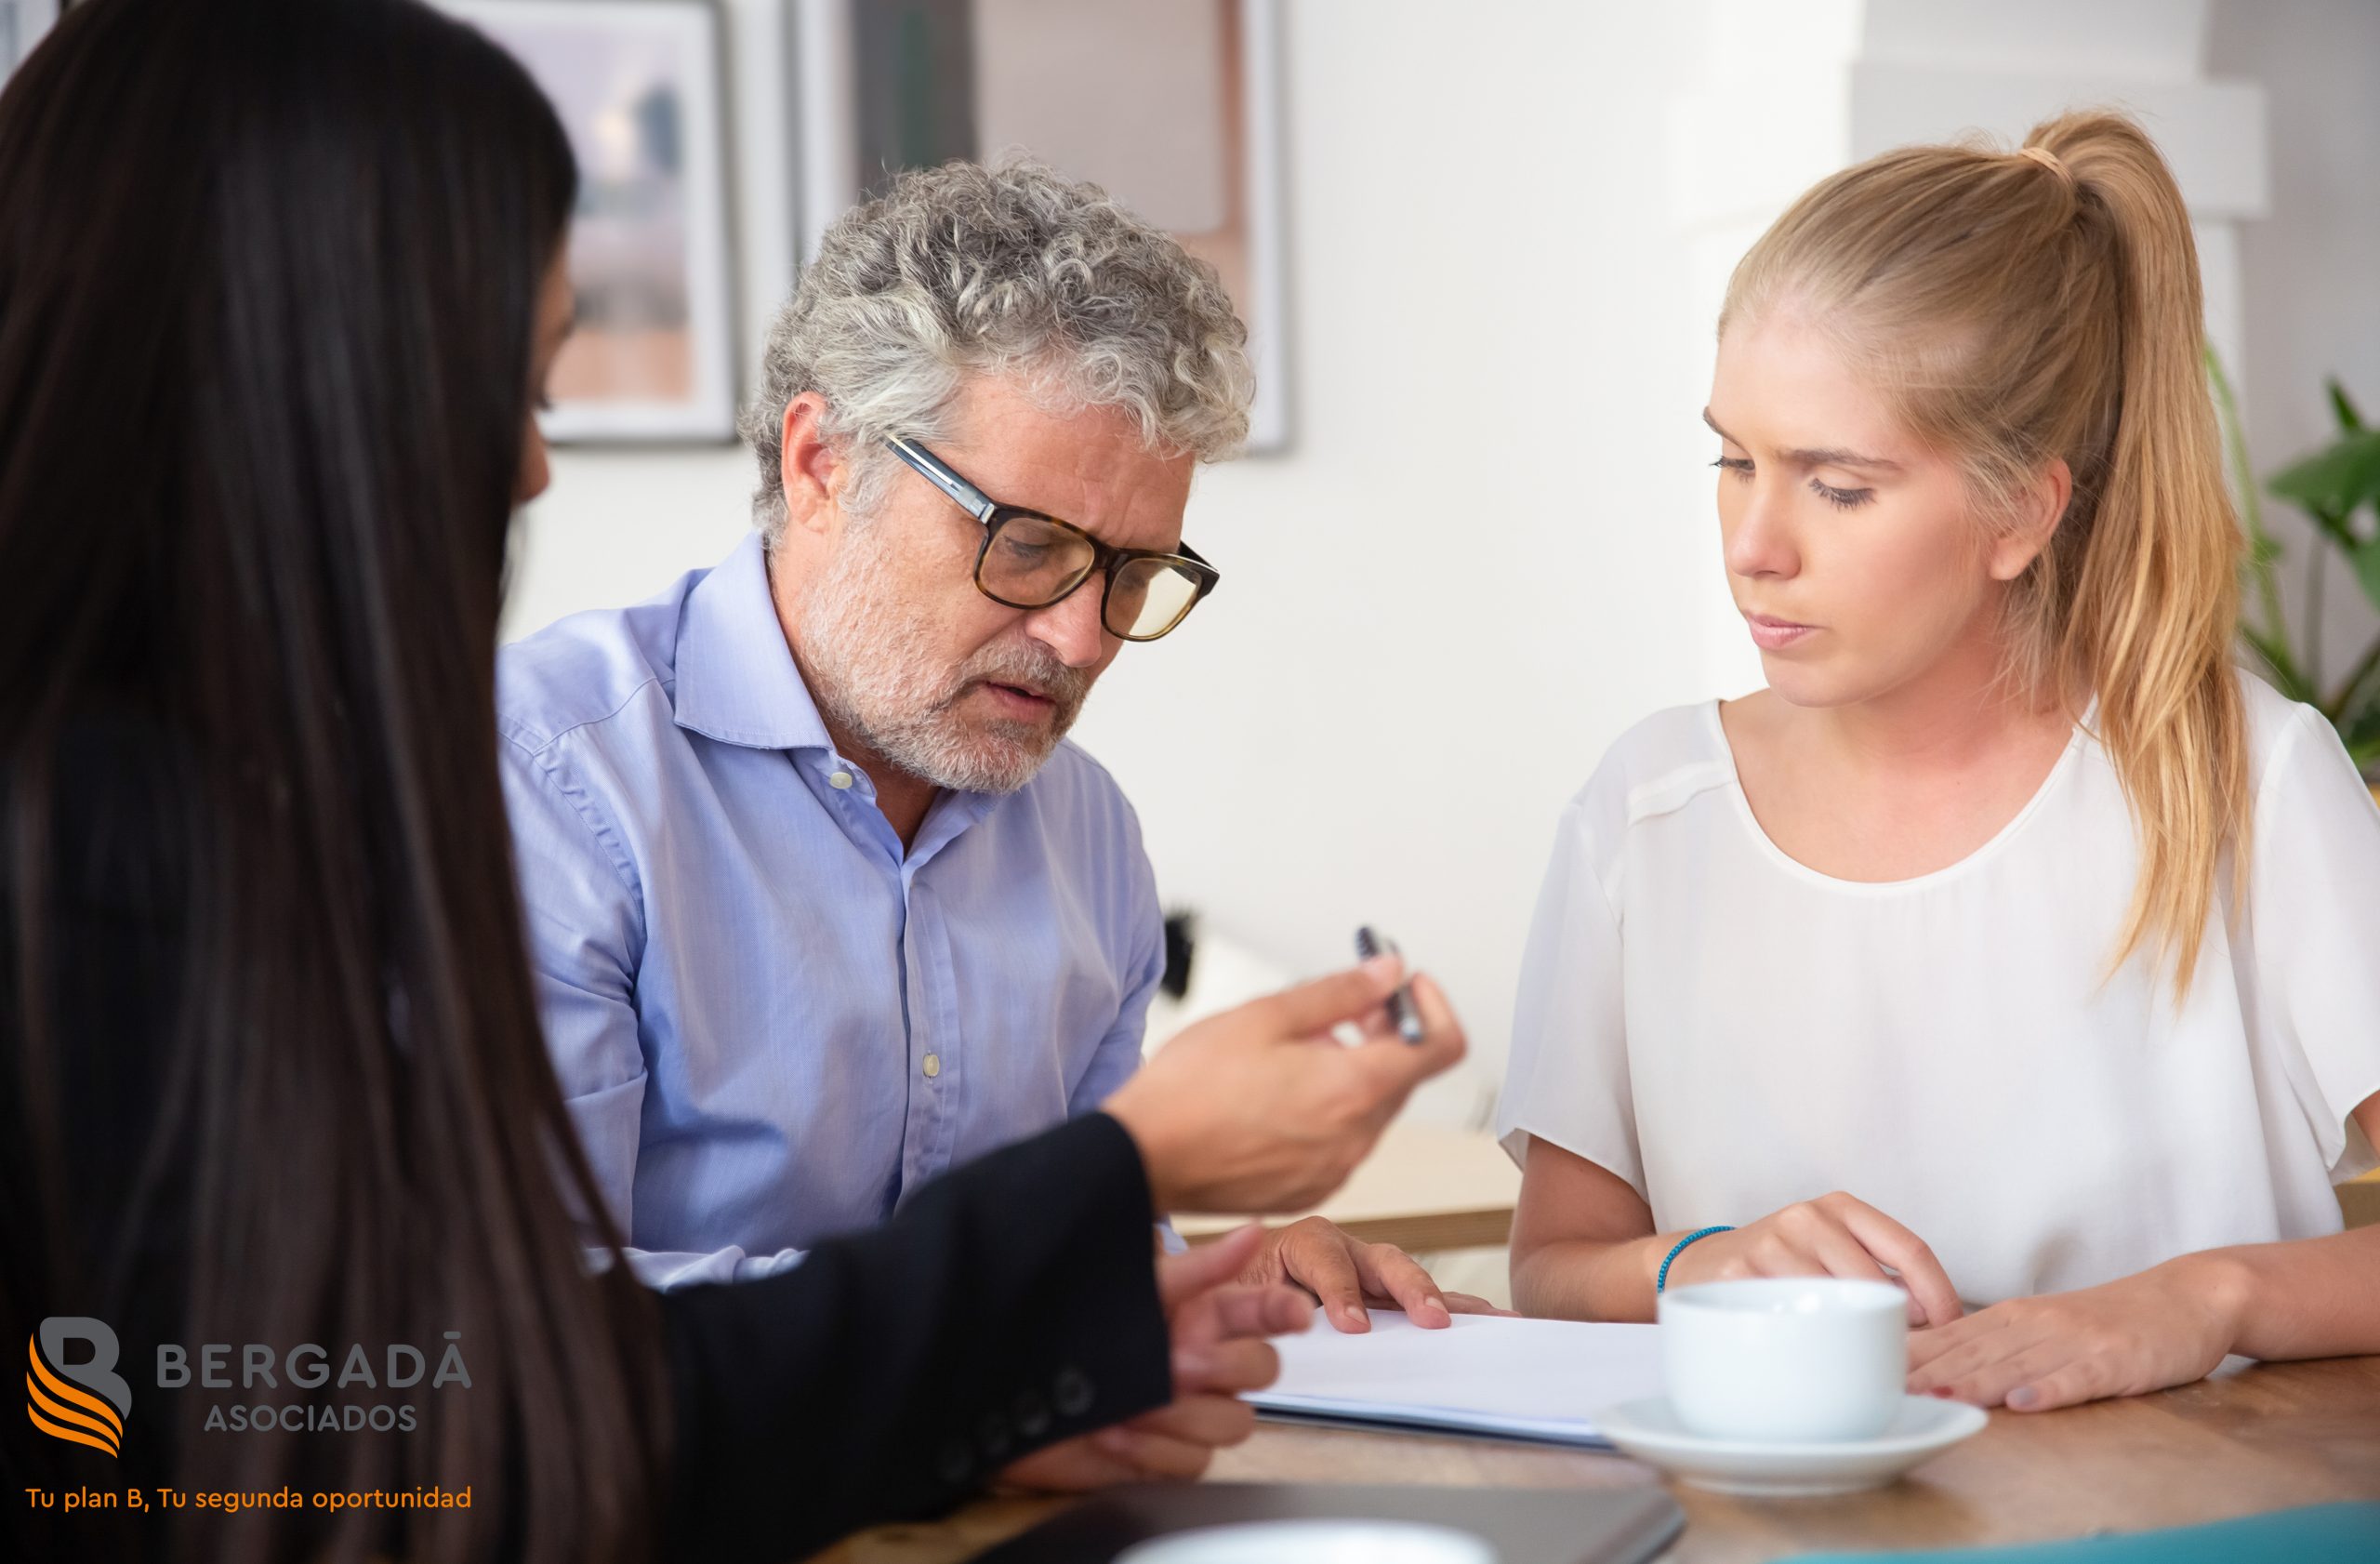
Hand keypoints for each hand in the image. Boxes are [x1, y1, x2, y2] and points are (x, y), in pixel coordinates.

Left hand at [997, 1225, 1311, 1490]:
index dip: (1284, 1309)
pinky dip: (1154, 1449)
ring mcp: (1187, 1410)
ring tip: (1135, 1401)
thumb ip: (1198, 1269)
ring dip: (1183, 1414)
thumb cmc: (1070, 1332)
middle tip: (1177, 1363)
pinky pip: (1192, 1462)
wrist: (1013, 1397)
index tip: (1294, 1310)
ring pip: (1232, 1422)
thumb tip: (1250, 1232)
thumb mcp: (1136, 1292)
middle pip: (1261, 1371)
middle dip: (1223, 1367)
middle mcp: (1201, 1362)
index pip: (1262, 1311)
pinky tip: (1119, 1431)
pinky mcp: (1166, 1454)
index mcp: (1200, 1316)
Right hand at [1103, 956, 1464, 1214]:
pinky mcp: (1309, 1189)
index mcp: (1352, 1090)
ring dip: (1352, 1071)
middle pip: (1403, 1076)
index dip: (1432, 1007)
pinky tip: (1280, 1092)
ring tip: (1294, 1050)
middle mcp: (1354, 1138)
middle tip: (1342, 1006)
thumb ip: (1339, 993)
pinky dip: (1328, 1110)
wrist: (1142, 1159)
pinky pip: (1340, 1141)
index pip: (1440, 1047)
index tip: (1407, 987)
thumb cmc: (1190, 1089)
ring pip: (1369, 1109)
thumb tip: (1388, 973)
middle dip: (1384, 1034)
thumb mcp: (1265, 1016)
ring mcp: (1334, 1171)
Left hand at [1246, 1216, 1512, 1333]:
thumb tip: (1282, 1317)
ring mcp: (1368, 1272)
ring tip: (1488, 1319)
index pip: (1326, 1259)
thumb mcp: (1227, 1296)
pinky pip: (1420, 1302)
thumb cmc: (1228, 1294)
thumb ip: (1253, 1302)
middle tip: (1430, 1319)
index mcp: (1301, 1242)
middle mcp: (1343, 1250)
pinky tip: (1489, 1322)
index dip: (1340, 1292)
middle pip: (1383, 1260)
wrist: (1225, 1292)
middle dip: (1410, 1288)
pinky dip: (1454, 1310)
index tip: (1354, 1327)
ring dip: (1446, 1300)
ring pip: (1411, 1279)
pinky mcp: (1383, 1297)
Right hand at [1662, 1192, 1963, 1328]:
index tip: (1951, 1331)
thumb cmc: (1782, 1267)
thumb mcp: (1830, 1250)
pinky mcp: (1739, 1273)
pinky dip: (1809, 1342)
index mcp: (1841, 1207)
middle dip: (1894, 1327)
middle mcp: (1808, 1217)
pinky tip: (1806, 1349)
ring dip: (1850, 1338)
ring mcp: (1771, 1244)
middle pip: (1875, 1284)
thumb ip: (1878, 1271)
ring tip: (1849, 1355)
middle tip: (1896, 1357)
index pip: (1910, 1249)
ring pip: (1835, 1305)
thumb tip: (1934, 1318)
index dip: (1940, 1296)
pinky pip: (1792, 1319)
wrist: (1699, 1264)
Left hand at [1906, 1257, 2245, 1410]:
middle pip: (1972, 1350)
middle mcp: (2036, 1323)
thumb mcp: (2043, 1327)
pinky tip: (2023, 1403)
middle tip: (1884, 1391)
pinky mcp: (2116, 1358)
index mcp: (2013, 1317)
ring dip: (1974, 1381)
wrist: (2186, 1297)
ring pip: (2015, 1363)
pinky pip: (2078, 1376)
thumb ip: (1993, 1346)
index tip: (1868, 1374)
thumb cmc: (2108, 1321)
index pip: (1949, 1338)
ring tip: (1937, 1397)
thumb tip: (1933, 1367)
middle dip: (1927, 1372)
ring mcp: (2076, 1340)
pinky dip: (2050, 1389)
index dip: (1909, 1358)